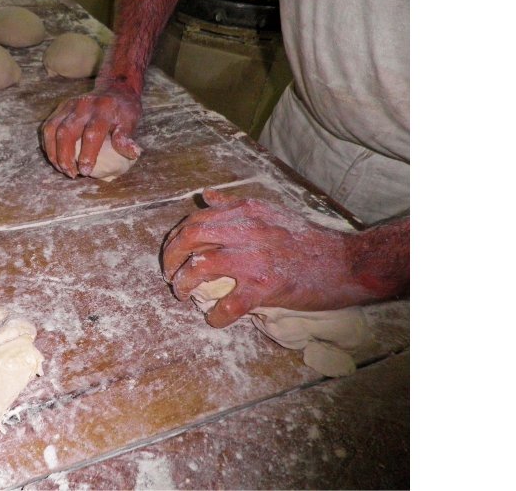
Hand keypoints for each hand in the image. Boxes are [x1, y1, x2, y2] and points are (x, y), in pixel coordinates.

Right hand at [40, 83, 143, 177]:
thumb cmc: (123, 111)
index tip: (85, 171)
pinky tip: (55, 158)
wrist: (114, 88)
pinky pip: (48, 127)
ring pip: (53, 129)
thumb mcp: (130, 121)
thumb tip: (133, 153)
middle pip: (67, 132)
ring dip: (54, 152)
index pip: (92, 133)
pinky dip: (48, 144)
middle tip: (71, 174)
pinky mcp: (61, 107)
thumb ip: (127, 137)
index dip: (87, 154)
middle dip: (65, 156)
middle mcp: (84, 105)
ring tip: (61, 169)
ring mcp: (70, 105)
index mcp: (104, 109)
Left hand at [162, 190, 385, 326]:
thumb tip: (207, 196)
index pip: (195, 218)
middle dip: (170, 258)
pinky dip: (215, 315)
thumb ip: (236, 205)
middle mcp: (245, 230)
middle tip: (170, 276)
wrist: (345, 262)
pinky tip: (214, 319)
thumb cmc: (308, 239)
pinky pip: (228, 304)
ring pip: (199, 268)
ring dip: (183, 284)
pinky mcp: (265, 287)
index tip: (173, 253)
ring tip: (182, 295)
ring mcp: (253, 258)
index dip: (176, 237)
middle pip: (189, 237)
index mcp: (245, 211)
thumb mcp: (270, 211)